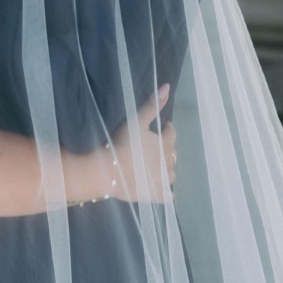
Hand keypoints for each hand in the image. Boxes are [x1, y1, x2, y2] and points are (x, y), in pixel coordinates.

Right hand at [111, 85, 175, 203]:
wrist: (110, 171)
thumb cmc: (123, 144)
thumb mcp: (137, 121)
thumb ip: (152, 105)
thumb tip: (168, 86)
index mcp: (166, 144)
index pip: (171, 134)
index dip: (167, 130)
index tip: (162, 128)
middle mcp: (169, 162)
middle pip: (172, 154)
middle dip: (166, 150)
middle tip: (154, 148)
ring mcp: (163, 181)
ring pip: (171, 174)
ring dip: (166, 169)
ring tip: (156, 167)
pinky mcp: (155, 195)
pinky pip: (167, 196)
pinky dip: (167, 194)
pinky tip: (164, 192)